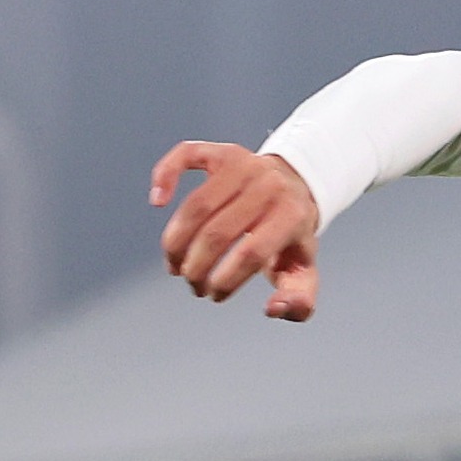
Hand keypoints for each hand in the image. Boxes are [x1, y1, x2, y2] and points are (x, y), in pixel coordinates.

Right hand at [155, 143, 322, 320]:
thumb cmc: (291, 237)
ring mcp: (243, 165)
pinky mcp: (220, 152)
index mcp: (292, 217)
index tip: (214, 295)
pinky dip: (165, 176)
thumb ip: (298, 300)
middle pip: (218, 233)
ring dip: (176, 242)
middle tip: (192, 285)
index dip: (226, 279)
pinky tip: (157, 202)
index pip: (251, 254)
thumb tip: (273, 309)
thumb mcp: (303, 269)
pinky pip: (185, 156)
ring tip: (175, 266)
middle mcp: (268, 186)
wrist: (295, 187)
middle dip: (197, 268)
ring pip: (196, 206)